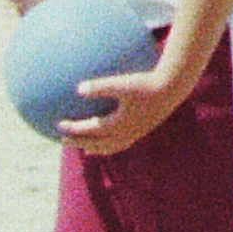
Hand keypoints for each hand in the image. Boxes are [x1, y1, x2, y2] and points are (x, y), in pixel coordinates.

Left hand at [59, 62, 179, 156]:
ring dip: (95, 148)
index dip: (73, 129)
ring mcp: (134, 133)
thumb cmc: (147, 82)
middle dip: (80, 143)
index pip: (89, 131)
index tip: (58, 125)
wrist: (174, 88)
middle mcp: (125, 133)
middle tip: (63, 141)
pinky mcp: (143, 129)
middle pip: (97, 144)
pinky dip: (110, 143)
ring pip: (110, 147)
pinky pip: (122, 141)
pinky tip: (110, 132)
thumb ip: (100, 87)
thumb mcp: (122, 83)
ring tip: (85, 149)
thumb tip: (78, 88)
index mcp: (117, 125)